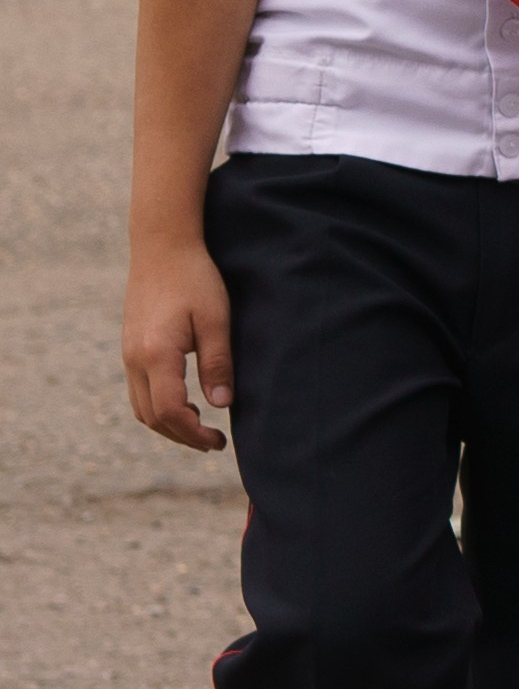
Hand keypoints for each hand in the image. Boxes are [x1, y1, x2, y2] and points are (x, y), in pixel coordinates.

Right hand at [123, 237, 234, 452]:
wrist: (161, 246)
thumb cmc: (195, 278)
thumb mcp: (216, 319)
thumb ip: (218, 363)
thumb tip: (221, 405)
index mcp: (156, 354)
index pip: (170, 412)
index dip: (193, 434)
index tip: (218, 441)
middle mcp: (134, 359)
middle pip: (152, 417)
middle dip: (182, 436)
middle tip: (214, 442)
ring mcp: (127, 354)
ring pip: (141, 407)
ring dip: (168, 425)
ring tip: (200, 427)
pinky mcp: (129, 348)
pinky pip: (138, 391)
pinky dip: (158, 407)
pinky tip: (184, 404)